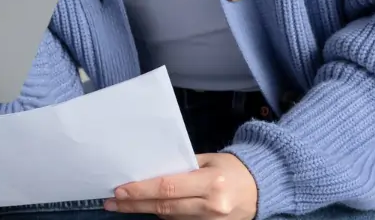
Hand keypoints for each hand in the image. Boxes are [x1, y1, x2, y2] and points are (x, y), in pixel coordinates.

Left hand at [106, 153, 257, 217]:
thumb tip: (150, 171)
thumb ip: (181, 166)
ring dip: (148, 211)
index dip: (141, 191)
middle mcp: (212, 206)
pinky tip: (151, 209)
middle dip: (136, 205)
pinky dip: (166, 217)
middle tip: (113, 202)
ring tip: (125, 205)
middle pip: (165, 208)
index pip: (168, 188)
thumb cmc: (231, 168)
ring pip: (171, 219)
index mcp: (211, 183)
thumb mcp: (208, 160)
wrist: (261, 188)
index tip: (120, 190)